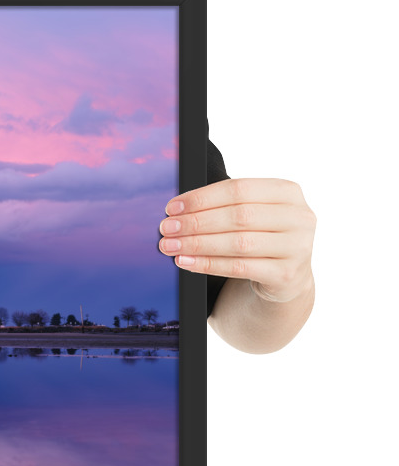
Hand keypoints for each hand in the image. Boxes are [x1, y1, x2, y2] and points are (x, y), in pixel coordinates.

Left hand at [158, 178, 315, 303]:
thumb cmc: (261, 236)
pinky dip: (208, 264)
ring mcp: (297, 247)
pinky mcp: (287, 274)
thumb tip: (176, 210)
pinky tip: (186, 262)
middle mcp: (299, 217)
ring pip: (238, 243)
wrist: (287, 276)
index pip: (239, 189)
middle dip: (195, 222)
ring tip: (171, 246)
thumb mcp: (253, 213)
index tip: (172, 208)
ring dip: (198, 244)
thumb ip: (224, 205)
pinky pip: (240, 267)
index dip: (202, 198)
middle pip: (238, 216)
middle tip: (167, 228)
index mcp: (288, 192)